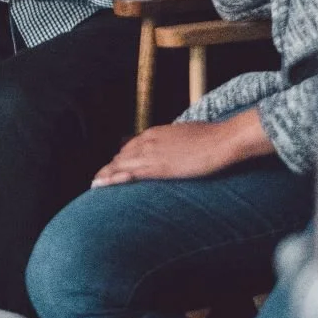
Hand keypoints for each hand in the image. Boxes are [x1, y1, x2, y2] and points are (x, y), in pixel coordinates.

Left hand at [92, 120, 254, 187]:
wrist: (223, 140)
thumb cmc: (212, 138)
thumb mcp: (189, 136)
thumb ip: (177, 143)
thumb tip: (177, 149)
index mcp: (156, 133)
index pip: (131, 146)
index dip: (122, 159)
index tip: (114, 168)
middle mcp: (149, 140)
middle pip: (122, 155)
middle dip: (111, 168)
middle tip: (99, 180)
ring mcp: (152, 153)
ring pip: (120, 164)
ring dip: (106, 174)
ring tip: (95, 185)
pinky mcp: (157, 167)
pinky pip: (128, 173)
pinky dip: (112, 178)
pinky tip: (101, 184)